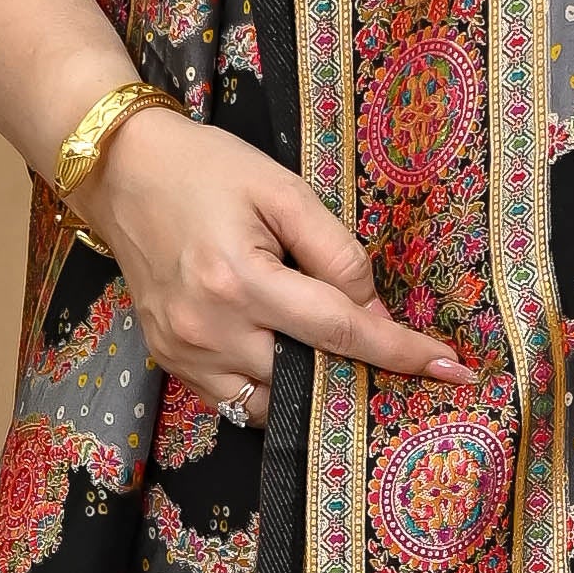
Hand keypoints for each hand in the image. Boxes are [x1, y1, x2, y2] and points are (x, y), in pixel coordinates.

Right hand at [73, 108, 474, 417]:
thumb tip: (378, 312)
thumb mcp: (282, 190)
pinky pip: (236, 401)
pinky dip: (271, 388)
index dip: (403, 353)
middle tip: (393, 355)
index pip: (342, 332)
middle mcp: (209, 328)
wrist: (119, 171)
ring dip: (312, 385)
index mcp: (241, 280)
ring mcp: (184, 353)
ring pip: (273, 403)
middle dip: (357, 370)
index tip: (454, 371)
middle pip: (310, 376)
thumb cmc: (205, 169)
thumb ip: (336, 253)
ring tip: (332, 352)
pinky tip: (285, 353)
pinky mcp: (169, 361)